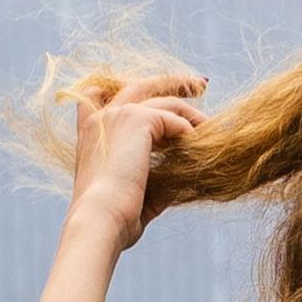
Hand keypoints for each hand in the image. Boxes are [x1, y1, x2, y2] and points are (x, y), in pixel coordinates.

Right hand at [66, 67, 205, 248]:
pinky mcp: (137, 120)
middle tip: (198, 85)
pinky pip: (173, 119)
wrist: (99, 220)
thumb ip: (151, 178)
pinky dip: (189, 130)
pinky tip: (199, 145)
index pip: (103, 96)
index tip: (159, 95)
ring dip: (190, 112)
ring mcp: (117, 115)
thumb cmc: (112, 217)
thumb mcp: (131, 192)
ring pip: (163, 100)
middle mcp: (100, 118)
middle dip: (171, 82)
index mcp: (91, 134)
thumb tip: (179, 177)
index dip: (132, 90)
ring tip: (209, 124)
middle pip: (139, 85)